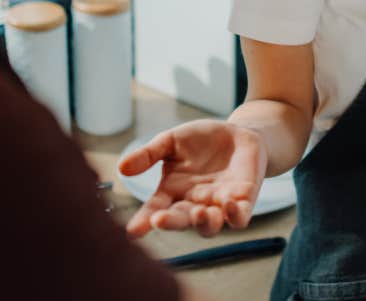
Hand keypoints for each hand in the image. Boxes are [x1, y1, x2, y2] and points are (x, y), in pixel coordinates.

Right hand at [118, 119, 267, 237]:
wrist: (238, 133)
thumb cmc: (201, 140)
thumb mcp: (171, 141)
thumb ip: (149, 154)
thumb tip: (122, 168)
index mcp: (173, 192)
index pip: (155, 210)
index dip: (143, 221)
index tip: (132, 231)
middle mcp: (193, 203)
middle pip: (180, 220)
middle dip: (171, 222)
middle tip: (159, 220)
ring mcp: (218, 205)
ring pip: (209, 226)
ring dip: (203, 223)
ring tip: (198, 212)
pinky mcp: (243, 201)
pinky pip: (239, 218)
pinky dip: (235, 216)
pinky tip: (229, 205)